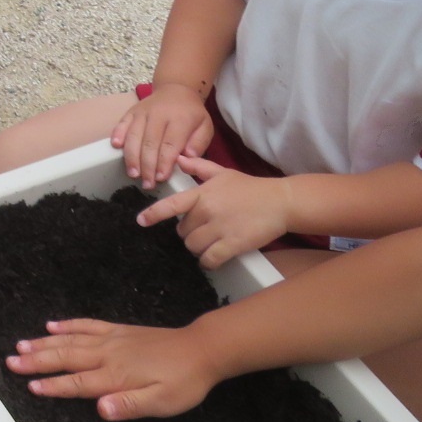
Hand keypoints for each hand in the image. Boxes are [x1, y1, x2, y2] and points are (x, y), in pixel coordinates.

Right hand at [5, 318, 221, 419]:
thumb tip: (100, 409)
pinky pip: (88, 325)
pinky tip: (53, 325)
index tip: (30, 386)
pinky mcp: (119, 331)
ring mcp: (112, 340)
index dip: (53, 386)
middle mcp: (108, 355)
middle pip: (66, 358)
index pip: (77, 382)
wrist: (201, 349)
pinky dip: (68, 325)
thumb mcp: (163, 402)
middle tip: (11, 361)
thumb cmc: (183, 382)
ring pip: (71, 340)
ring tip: (22, 344)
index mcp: (116, 376)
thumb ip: (130, 405)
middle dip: (37, 361)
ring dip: (44, 343)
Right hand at [110, 82, 214, 187]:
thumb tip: (187, 156)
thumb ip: (199, 142)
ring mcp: (143, 112)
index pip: (170, 144)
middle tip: (147, 183)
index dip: (164, 162)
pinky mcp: (131, 111)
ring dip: (132, 156)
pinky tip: (116, 147)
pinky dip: (117, 134)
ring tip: (133, 173)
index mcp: (180, 119)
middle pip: (149, 142)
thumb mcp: (206, 126)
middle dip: (147, 165)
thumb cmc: (192, 113)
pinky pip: (122, 123)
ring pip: (134, 135)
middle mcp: (159, 114)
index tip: (161, 178)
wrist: (177, 89)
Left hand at [138, 156, 291, 269]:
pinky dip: (208, 262)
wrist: (280, 202)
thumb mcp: (223, 173)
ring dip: (198, 248)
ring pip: (193, 246)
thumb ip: (199, 168)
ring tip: (210, 243)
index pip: (172, 205)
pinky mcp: (233, 244)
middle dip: (189, 233)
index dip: (154, 214)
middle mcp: (207, 211)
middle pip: (182, 231)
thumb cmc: (251, 188)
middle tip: (203, 230)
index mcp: (202, 194)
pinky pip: (209, 259)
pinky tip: (212, 259)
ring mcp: (219, 228)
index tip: (140, 221)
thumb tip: (178, 160)